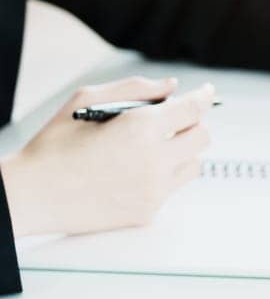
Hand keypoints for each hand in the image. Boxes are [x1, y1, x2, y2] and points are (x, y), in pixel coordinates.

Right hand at [0, 77, 214, 236]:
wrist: (32, 194)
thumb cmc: (54, 144)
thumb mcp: (87, 99)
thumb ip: (135, 88)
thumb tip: (172, 87)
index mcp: (141, 128)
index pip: (193, 109)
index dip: (204, 98)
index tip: (208, 94)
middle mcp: (154, 160)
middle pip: (203, 137)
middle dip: (192, 124)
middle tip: (173, 121)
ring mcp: (154, 190)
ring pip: (193, 164)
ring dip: (181, 152)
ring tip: (152, 148)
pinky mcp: (149, 211)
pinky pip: (172, 188)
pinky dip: (163, 175)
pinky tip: (136, 170)